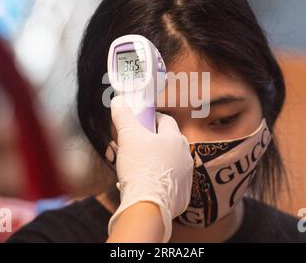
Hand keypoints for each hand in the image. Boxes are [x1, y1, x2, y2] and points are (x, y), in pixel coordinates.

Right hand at [107, 95, 193, 241]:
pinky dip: (161, 180)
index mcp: (175, 139)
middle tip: (138, 144)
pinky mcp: (183, 195)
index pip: (166, 120)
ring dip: (159, 160)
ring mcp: (186, 176)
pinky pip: (172, 182)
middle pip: (170, 141)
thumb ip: (123, 116)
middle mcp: (185, 156)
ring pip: (172, 162)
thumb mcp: (128, 137)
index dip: (152, 118)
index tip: (141, 121)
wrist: (147, 205)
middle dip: (156, 140)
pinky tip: (147, 183)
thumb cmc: (140, 168)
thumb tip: (118, 100)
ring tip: (141, 166)